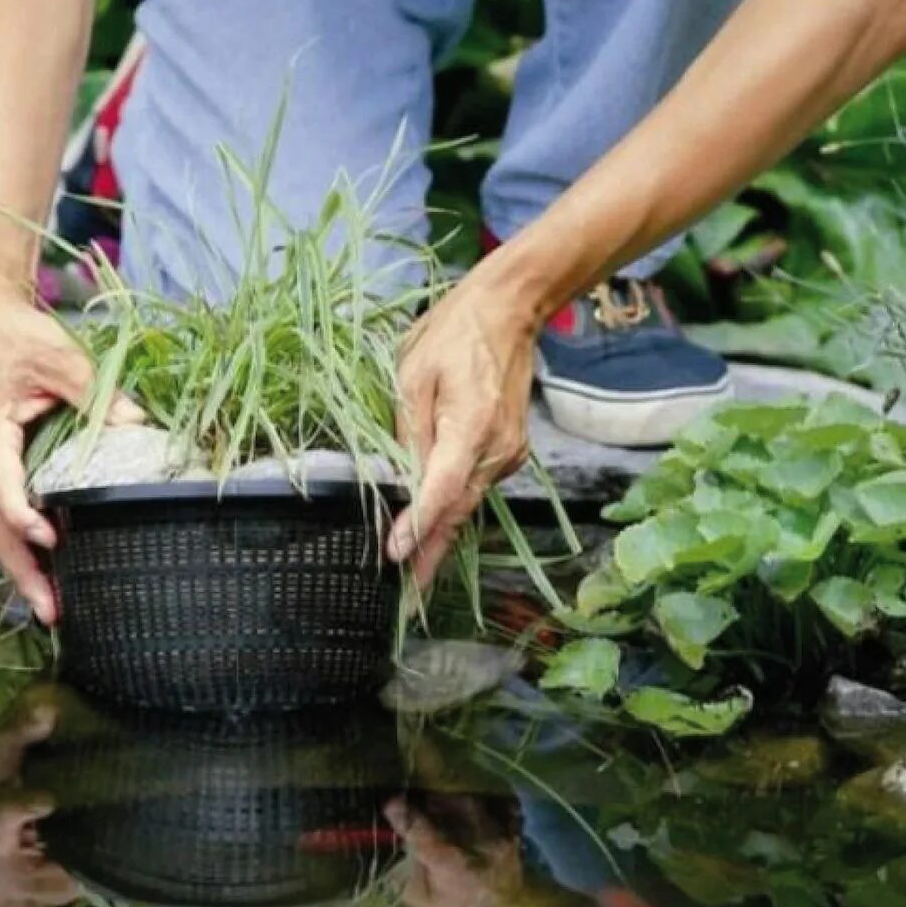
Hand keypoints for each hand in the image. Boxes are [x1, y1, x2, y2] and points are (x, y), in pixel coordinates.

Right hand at [0, 287, 144, 623]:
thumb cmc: (20, 338)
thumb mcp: (59, 355)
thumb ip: (94, 389)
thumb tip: (137, 422)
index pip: (1, 485)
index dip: (22, 515)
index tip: (50, 538)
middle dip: (23, 572)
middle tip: (52, 612)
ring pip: (3, 532)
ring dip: (26, 572)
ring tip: (55, 612)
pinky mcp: (6, 472)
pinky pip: (13, 518)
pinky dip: (29, 551)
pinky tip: (55, 576)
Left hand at [0, 689, 78, 906]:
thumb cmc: (17, 879)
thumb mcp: (41, 887)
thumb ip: (61, 875)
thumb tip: (93, 861)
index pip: (1, 813)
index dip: (22, 804)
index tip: (48, 800)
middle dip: (19, 730)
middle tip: (49, 710)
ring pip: (6, 726)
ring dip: (32, 704)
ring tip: (63, 684)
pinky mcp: (2, 746)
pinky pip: (19, 714)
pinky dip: (39, 696)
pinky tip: (65, 676)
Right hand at [386, 795, 528, 906]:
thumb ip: (411, 875)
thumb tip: (404, 848)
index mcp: (449, 862)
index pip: (420, 827)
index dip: (402, 813)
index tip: (391, 804)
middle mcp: (476, 843)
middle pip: (451, 803)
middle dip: (433, 799)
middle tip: (420, 801)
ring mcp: (499, 839)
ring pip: (474, 804)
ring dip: (455, 800)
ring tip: (442, 803)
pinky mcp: (512, 842)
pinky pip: (498, 811)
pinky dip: (483, 806)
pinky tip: (471, 812)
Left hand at [389, 266, 537, 587]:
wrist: (510, 310)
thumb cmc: (453, 333)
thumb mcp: (413, 375)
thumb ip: (408, 432)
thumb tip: (399, 481)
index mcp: (471, 425)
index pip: (443, 488)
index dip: (419, 525)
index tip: (395, 555)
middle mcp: (498, 448)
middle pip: (458, 510)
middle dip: (431, 554)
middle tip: (406, 596)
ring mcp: (509, 452)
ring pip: (468, 503)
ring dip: (442, 536)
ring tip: (414, 575)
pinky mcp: (510, 451)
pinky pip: (475, 487)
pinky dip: (454, 508)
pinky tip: (433, 528)